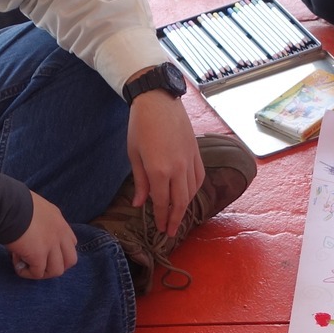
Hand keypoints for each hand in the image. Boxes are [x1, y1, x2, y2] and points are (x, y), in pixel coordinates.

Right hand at [7, 191, 77, 278]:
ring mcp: (51, 244)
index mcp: (58, 219)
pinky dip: (27, 272)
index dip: (58, 251)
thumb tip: (28, 235)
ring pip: (57, 270)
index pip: (71, 242)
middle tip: (38, 263)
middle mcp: (59, 232)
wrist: (5, 204)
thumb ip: (37, 220)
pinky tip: (16, 264)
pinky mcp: (39, 254)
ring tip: (25, 264)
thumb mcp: (33, 208)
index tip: (41, 250)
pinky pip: (38, 273)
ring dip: (42, 272)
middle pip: (71, 260)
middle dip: (56, 265)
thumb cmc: (11, 202)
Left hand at [126, 87, 204, 238]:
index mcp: (159, 170)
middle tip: (170, 232)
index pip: (162, 202)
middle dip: (175, 219)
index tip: (160, 229)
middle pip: (180, 202)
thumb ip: (140, 182)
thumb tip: (139, 203)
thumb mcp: (134, 155)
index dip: (161, 218)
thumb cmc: (141, 126)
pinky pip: (199, 178)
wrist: (158, 101)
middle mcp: (178, 169)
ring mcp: (190, 161)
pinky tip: (188, 195)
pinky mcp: (196, 153)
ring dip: (185, 207)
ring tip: (178, 216)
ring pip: (191, 192)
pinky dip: (194, 190)